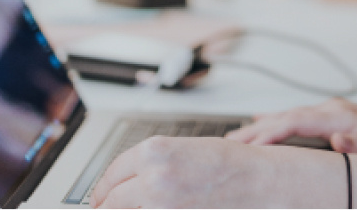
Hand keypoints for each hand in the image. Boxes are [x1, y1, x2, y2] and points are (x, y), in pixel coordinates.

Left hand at [90, 136, 268, 207]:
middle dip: (105, 207)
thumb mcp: (182, 152)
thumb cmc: (228, 163)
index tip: (100, 197)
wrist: (256, 180)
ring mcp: (161, 205)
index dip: (101, 189)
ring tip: (131, 209)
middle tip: (103, 209)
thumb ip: (152, 165)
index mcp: (154, 152)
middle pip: (110, 200)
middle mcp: (153, 177)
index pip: (111, 174)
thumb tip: (130, 181)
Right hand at [226, 97, 356, 155]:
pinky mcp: (332, 118)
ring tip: (235, 139)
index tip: (248, 147)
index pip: (295, 121)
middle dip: (255, 131)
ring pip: (287, 117)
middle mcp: (331, 110)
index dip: (270, 133)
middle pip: (284, 117)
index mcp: (339, 115)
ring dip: (261, 128)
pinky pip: (296, 119)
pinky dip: (275, 123)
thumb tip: (335, 140)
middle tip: (227, 145)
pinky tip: (261, 125)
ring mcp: (330, 112)